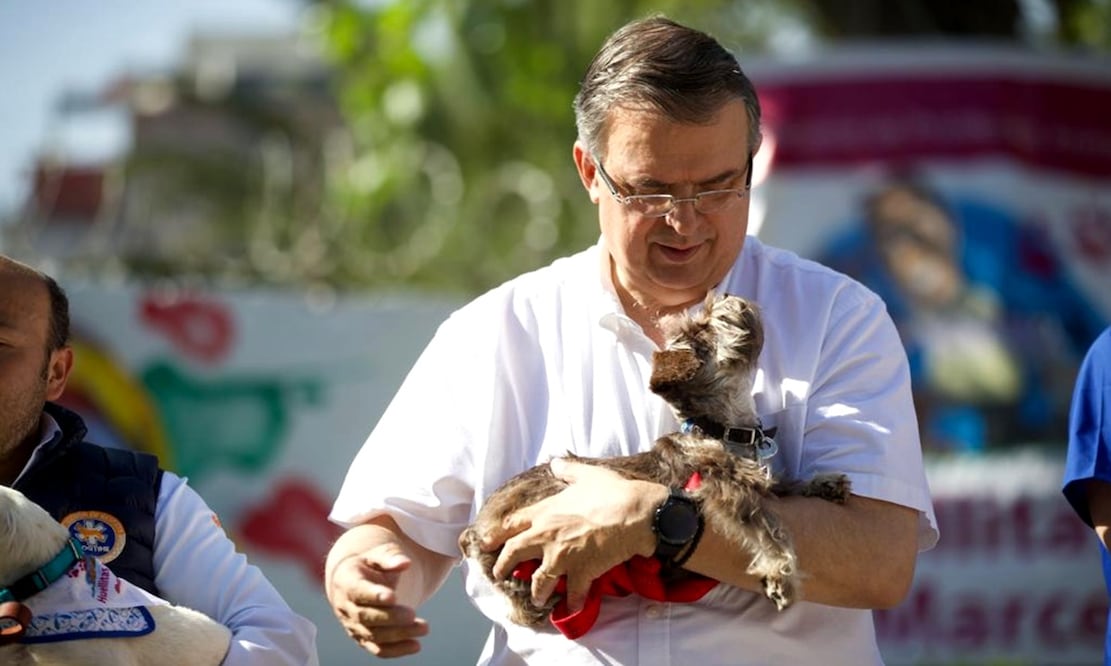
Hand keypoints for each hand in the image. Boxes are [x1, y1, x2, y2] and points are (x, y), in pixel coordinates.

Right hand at [329, 543, 429, 658]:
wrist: (353, 583)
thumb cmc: (368, 566)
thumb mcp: (376, 555)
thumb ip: (390, 558)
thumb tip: (405, 563)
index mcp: (346, 582)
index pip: (358, 591)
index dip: (374, 595)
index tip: (393, 596)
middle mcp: (346, 606)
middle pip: (366, 617)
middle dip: (391, 618)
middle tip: (412, 614)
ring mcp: (353, 625)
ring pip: (374, 635)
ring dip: (399, 635)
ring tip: (424, 628)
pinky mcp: (364, 639)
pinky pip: (378, 649)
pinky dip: (397, 650)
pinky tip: (416, 646)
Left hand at [483, 458, 666, 612]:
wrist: (635, 513)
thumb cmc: (612, 491)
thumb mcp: (587, 474)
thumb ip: (568, 470)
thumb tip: (556, 463)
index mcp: (545, 512)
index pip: (512, 524)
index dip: (496, 535)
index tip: (487, 543)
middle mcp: (547, 536)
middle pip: (514, 554)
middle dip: (503, 567)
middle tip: (499, 575)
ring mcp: (562, 557)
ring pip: (539, 581)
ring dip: (536, 592)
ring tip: (537, 599)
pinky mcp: (581, 573)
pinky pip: (573, 593)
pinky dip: (573, 602)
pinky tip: (573, 608)